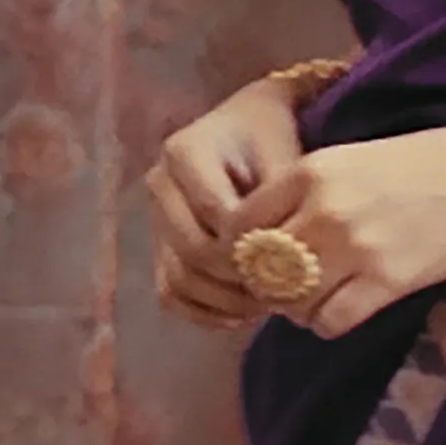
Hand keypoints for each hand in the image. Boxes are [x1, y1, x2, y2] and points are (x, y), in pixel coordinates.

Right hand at [146, 78, 309, 329]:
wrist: (246, 128)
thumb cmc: (269, 141)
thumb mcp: (283, 161)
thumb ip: (278, 208)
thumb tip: (279, 263)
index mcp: (184, 152)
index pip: (216, 213)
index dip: (252, 243)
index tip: (291, 260)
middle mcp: (159, 184)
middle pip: (192, 249)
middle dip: (238, 276)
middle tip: (280, 291)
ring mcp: (154, 217)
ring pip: (178, 276)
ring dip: (222, 300)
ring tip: (265, 306)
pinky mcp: (159, 245)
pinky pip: (170, 292)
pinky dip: (202, 312)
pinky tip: (240, 316)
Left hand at [219, 119, 445, 339]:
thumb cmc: (424, 162)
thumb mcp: (349, 158)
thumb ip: (304, 191)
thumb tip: (263, 238)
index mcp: (309, 171)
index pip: (239, 226)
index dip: (241, 251)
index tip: (255, 259)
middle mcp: (323, 209)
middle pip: (259, 268)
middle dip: (264, 284)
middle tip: (282, 287)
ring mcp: (355, 248)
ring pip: (290, 301)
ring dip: (295, 308)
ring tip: (314, 298)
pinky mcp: (387, 282)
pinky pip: (329, 322)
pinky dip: (326, 323)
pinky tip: (340, 310)